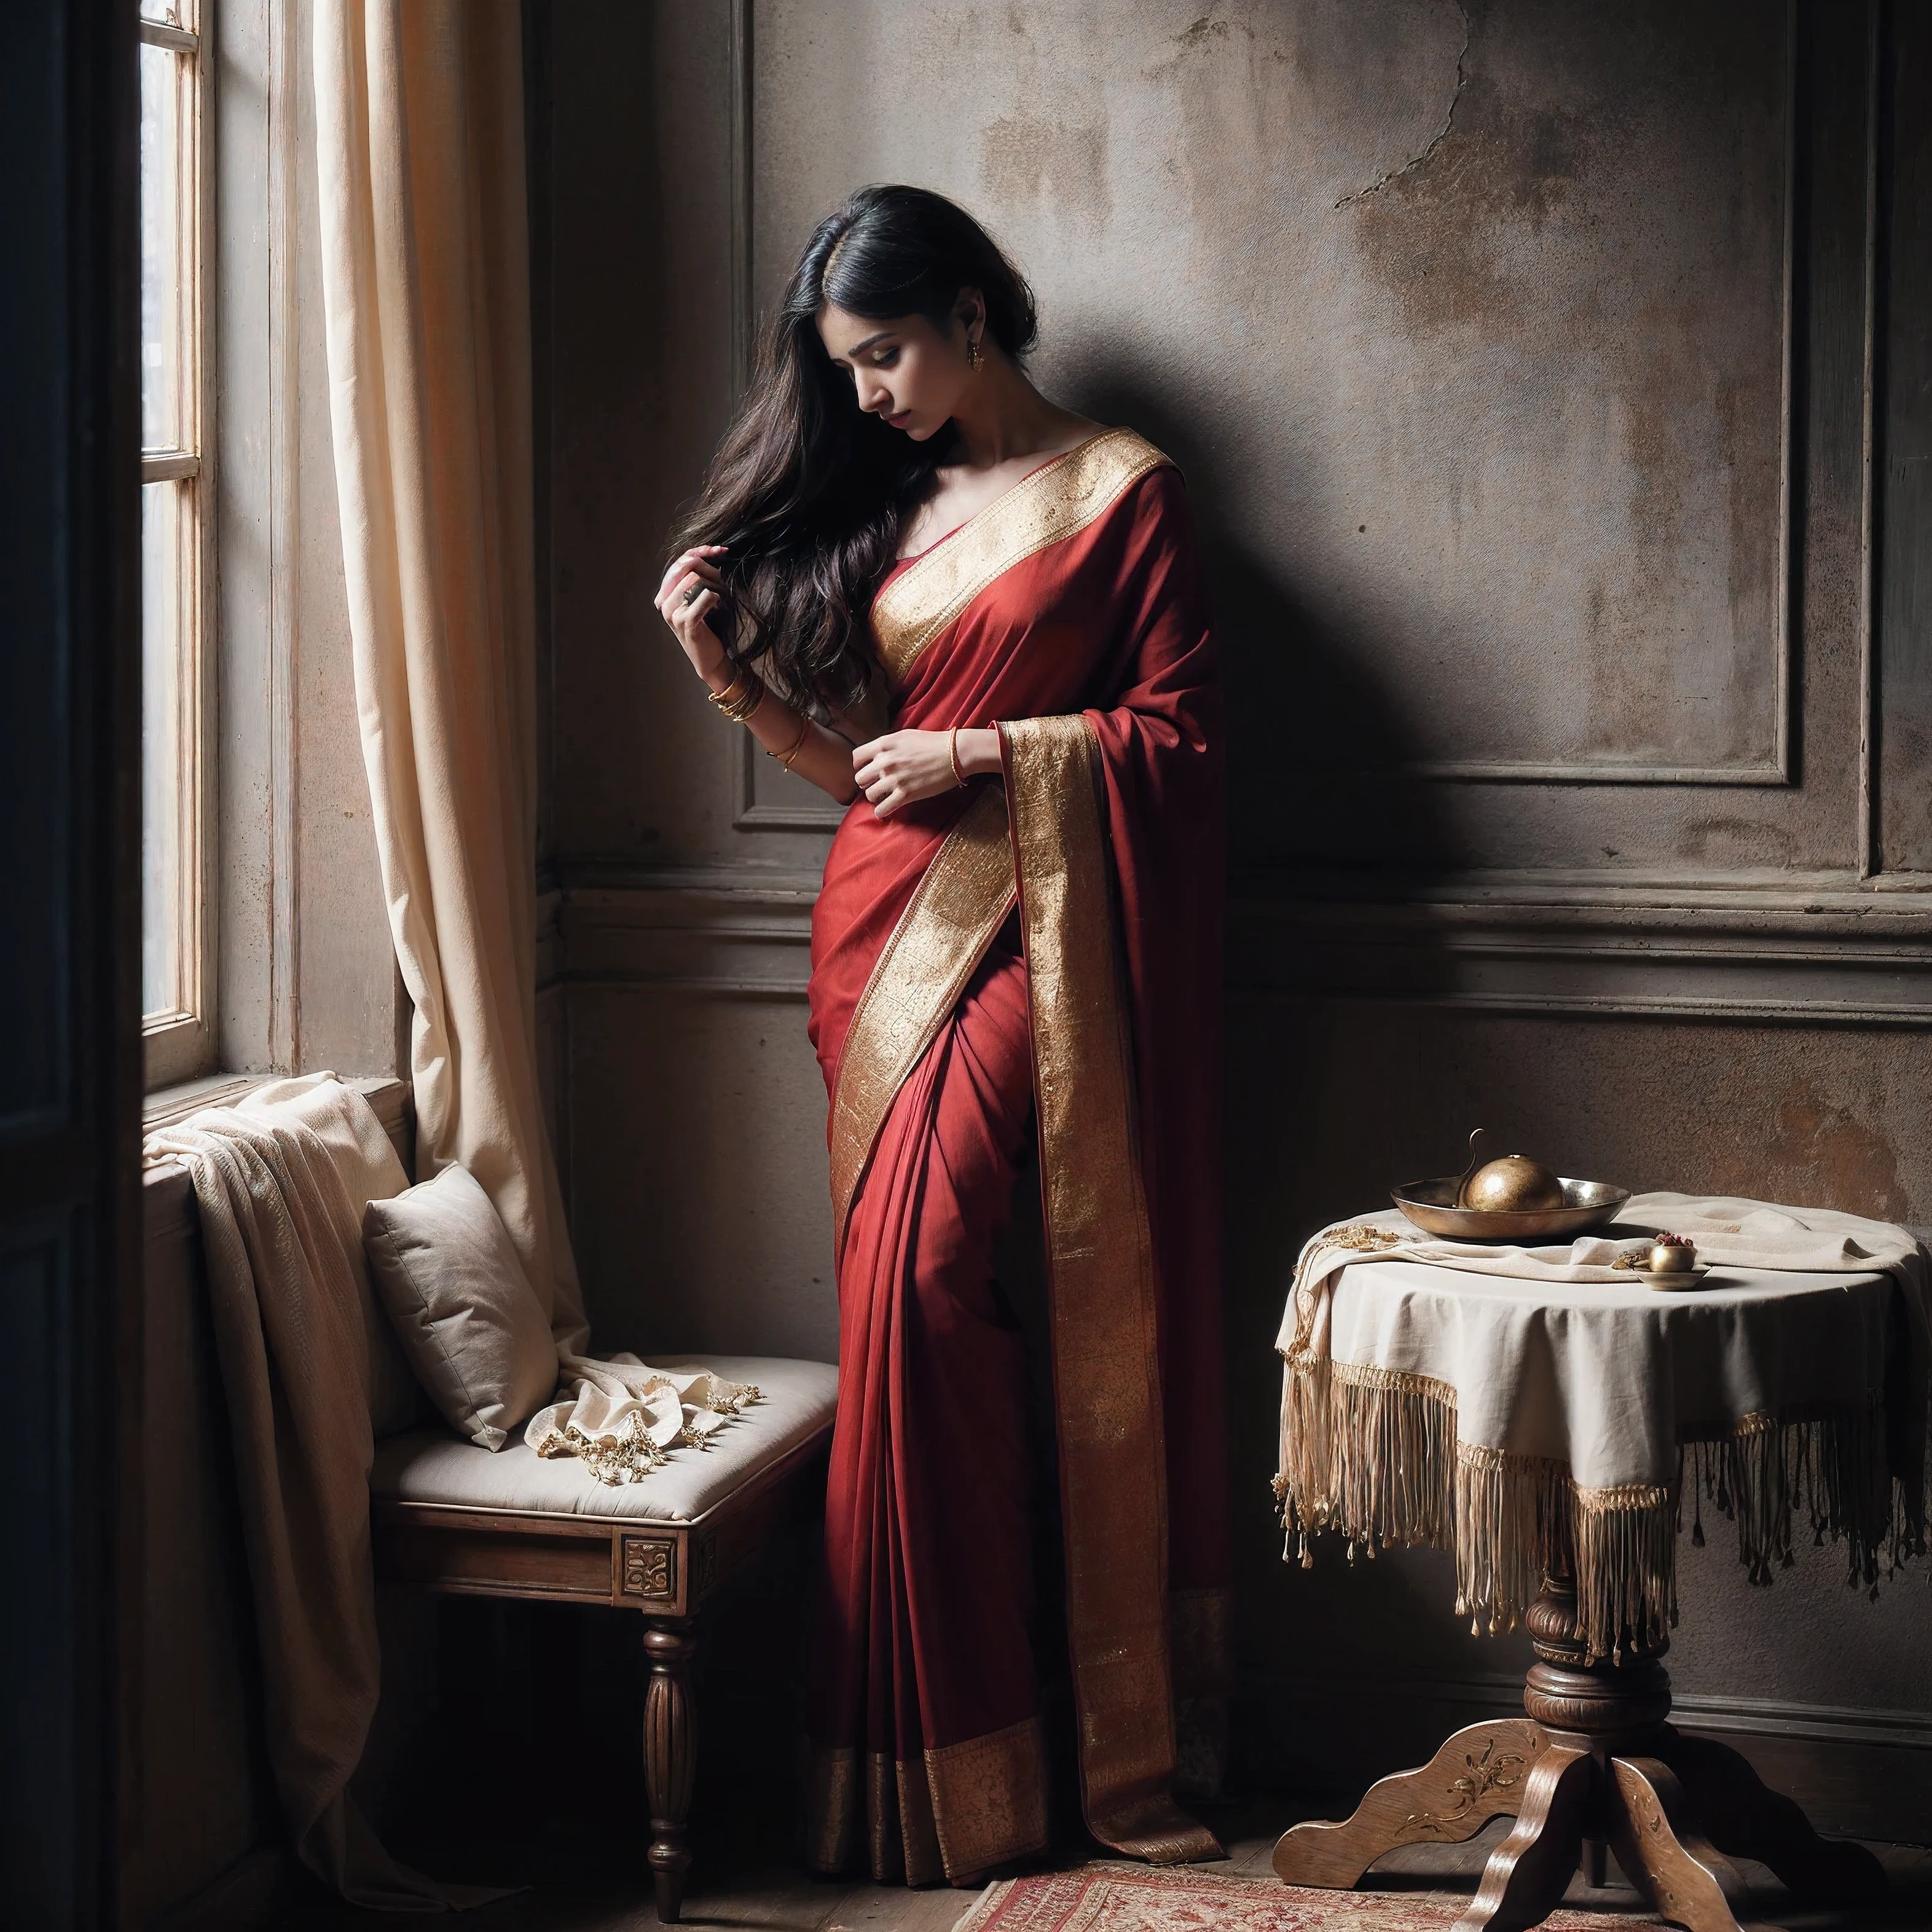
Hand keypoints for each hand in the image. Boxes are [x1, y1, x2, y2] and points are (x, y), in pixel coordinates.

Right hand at [654, 545, 730, 685]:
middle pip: (685, 567)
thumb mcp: (701, 598)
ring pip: (694, 580)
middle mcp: (664, 602)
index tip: (720, 549)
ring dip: (713, 585)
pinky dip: (715, 598)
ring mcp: (673, 613)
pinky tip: (718, 605)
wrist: (713, 659)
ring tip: (720, 598)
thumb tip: (710, 552)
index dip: (700, 551)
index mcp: (665, 594)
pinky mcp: (686, 623)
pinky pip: (704, 597)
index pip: (680, 561)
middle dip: (708, 566)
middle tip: (723, 572)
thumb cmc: (711, 627)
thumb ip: (698, 577)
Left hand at [852, 730, 965, 816]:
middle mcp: (885, 761)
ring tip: (885, 796)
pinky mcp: (905, 794)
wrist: (954, 753)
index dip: (860, 766)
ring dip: (876, 797)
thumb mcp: (905, 736)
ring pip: (869, 795)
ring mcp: (894, 779)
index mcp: (884, 744)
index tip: (868, 771)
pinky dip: (882, 811)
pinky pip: (882, 809)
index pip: (856, 758)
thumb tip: (876, 755)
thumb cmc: (933, 743)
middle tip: (878, 785)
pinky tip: (887, 809)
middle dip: (868, 783)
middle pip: (860, 779)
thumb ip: (887, 745)